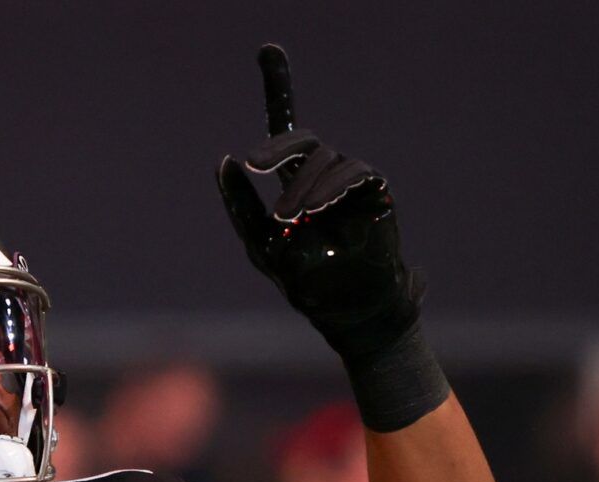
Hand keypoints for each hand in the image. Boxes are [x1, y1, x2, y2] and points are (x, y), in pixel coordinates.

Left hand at [216, 44, 419, 359]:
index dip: (279, 87)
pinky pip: (354, 172)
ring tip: (290, 219)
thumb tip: (223, 160)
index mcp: (295, 183)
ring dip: (301, 187)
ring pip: (323, 160)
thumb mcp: (262, 247)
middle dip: (277, 146)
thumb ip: (241, 207)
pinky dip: (332, 185)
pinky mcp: (375, 194)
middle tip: (252, 164)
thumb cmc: (306, 285)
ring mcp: (350, 185)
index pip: (287, 129)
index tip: (268, 49)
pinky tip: (315, 205)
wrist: (349, 314)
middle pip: (301, 141)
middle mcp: (323, 177)